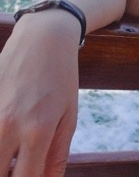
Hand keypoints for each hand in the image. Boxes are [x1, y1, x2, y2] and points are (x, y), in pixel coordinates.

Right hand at [0, 12, 79, 176]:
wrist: (43, 38)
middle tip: (21, 164)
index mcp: (37, 130)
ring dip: (1, 158)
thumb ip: (57, 155)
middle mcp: (7, 126)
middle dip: (10, 174)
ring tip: (14, 149)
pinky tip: (7, 135)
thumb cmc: (61, 76)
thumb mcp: (69, 115)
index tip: (31, 176)